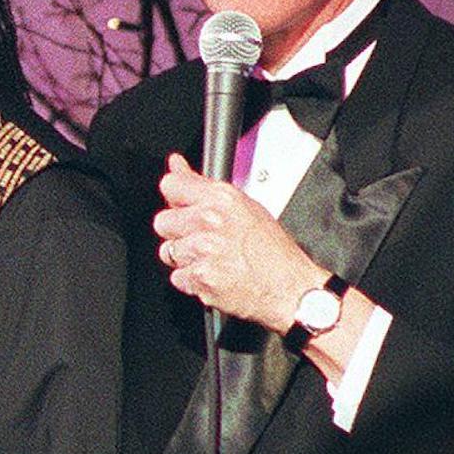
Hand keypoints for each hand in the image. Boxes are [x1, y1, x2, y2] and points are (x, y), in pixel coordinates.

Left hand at [152, 153, 326, 332]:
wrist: (290, 289)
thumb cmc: (273, 251)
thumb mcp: (243, 206)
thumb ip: (203, 185)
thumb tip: (176, 164)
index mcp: (221, 198)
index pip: (170, 185)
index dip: (174, 198)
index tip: (180, 206)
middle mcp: (209, 221)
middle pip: (162, 221)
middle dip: (178, 232)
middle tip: (202, 240)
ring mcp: (203, 250)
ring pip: (168, 251)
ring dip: (185, 258)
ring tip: (212, 259)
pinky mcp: (199, 277)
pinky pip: (178, 277)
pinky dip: (192, 280)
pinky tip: (213, 275)